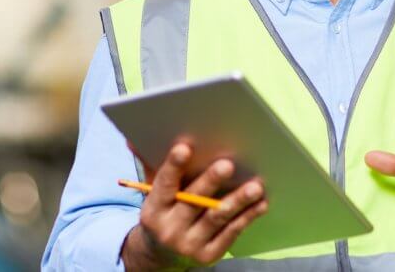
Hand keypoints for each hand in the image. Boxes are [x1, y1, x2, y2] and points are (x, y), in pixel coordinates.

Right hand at [121, 143, 267, 270]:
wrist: (161, 256)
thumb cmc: (163, 213)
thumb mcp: (153, 193)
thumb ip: (150, 166)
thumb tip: (132, 138)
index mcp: (154, 210)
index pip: (164, 185)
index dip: (174, 166)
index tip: (184, 147)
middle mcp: (169, 230)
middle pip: (193, 202)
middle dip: (210, 182)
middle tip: (227, 164)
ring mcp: (189, 245)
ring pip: (216, 219)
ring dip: (238, 201)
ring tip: (255, 186)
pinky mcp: (208, 255)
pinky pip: (231, 233)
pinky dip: (247, 217)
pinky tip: (261, 203)